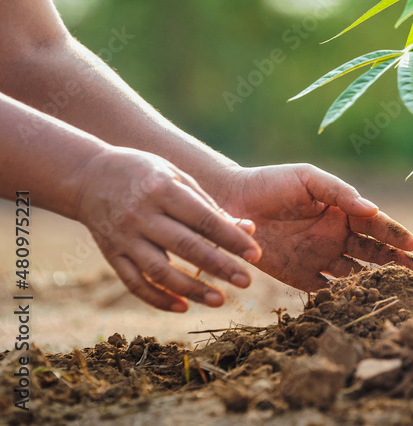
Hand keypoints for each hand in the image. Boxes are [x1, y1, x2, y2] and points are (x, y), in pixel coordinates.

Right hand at [75, 147, 261, 312]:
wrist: (88, 176)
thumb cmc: (145, 173)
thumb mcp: (177, 177)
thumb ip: (210, 205)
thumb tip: (247, 229)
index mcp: (163, 189)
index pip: (203, 219)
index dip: (231, 238)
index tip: (255, 255)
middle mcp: (141, 214)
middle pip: (185, 246)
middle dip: (219, 266)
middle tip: (246, 282)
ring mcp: (123, 237)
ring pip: (159, 270)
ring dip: (191, 289)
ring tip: (219, 300)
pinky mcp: (111, 254)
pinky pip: (134, 282)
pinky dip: (157, 298)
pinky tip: (182, 307)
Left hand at [216, 164, 412, 290]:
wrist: (230, 203)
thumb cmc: (271, 183)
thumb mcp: (308, 178)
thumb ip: (340, 192)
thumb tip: (372, 210)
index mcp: (344, 212)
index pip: (377, 226)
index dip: (396, 236)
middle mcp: (338, 237)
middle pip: (376, 254)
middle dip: (401, 264)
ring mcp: (321, 258)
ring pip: (357, 275)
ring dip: (377, 284)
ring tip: (399, 295)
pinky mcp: (301, 277)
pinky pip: (326, 292)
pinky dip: (343, 300)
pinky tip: (359, 307)